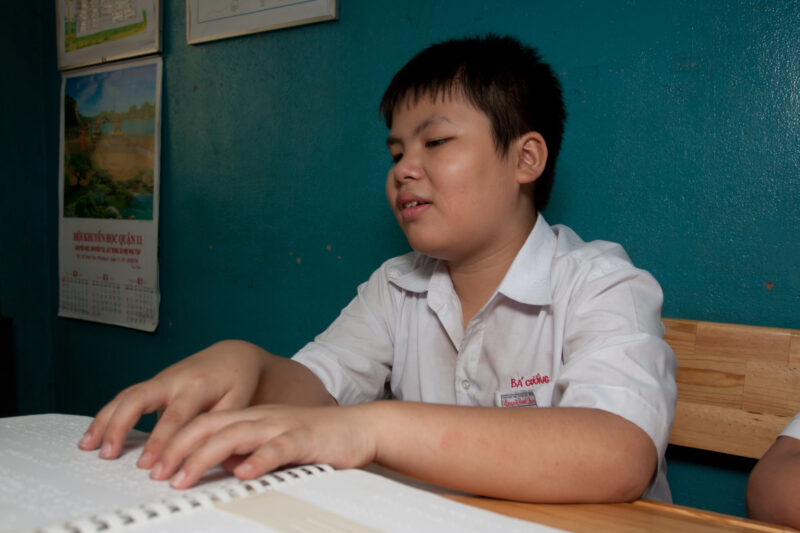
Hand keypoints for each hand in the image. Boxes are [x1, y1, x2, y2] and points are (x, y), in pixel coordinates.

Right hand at [78, 340, 268, 467]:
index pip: (176, 416)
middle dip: (120, 426)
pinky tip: (93, 435)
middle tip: (109, 455)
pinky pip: (125, 397)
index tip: (153, 468)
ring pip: (126, 395)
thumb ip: (218, 426)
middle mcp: (174, 379)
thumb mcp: (238, 403)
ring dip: (105, 420)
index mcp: (198, 384)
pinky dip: (107, 415)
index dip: (162, 443)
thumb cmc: (237, 382)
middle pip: (139, 398)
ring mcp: (160, 379)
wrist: (233, 356)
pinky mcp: (153, 384)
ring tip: (87, 447)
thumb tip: (201, 456)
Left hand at [151, 404, 376, 488]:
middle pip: (211, 426)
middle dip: (179, 449)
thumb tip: (219, 465)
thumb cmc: (316, 439)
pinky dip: (258, 460)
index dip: (176, 442)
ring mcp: (282, 426)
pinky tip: (243, 473)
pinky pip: (278, 448)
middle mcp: (261, 417)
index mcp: (251, 417)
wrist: (358, 428)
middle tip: (156, 474)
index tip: (153, 465)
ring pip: (235, 435)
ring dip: (205, 456)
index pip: (205, 424)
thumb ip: (246, 450)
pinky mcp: (304, 438)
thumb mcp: (272, 443)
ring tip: (183, 478)